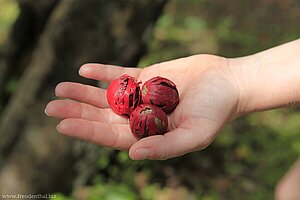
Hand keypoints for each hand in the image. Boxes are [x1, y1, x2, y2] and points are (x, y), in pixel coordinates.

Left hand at [45, 54, 240, 159]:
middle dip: (78, 112)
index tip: (63, 126)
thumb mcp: (196, 134)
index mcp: (150, 135)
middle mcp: (142, 117)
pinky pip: (121, 75)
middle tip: (51, 108)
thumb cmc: (216, 111)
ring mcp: (143, 96)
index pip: (112, 137)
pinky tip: (85, 70)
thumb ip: (166, 147)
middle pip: (104, 117)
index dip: (88, 132)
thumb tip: (133, 155)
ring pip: (108, 96)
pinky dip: (104, 73)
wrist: (228, 82)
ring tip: (60, 88)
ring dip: (84, 92)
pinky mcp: (148, 76)